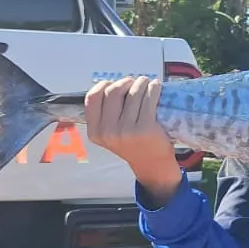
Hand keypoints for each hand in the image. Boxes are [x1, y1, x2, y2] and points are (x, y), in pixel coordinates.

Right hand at [85, 75, 180, 204]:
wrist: (152, 165)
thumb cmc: (133, 144)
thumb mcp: (110, 134)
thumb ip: (106, 114)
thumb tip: (112, 83)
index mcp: (96, 132)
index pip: (93, 98)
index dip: (103, 85)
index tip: (113, 83)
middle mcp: (108, 132)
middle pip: (113, 91)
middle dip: (125, 82)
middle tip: (134, 82)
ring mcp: (127, 131)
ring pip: (132, 93)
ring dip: (141, 82)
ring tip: (146, 83)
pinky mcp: (146, 128)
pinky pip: (148, 98)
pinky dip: (153, 88)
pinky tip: (155, 86)